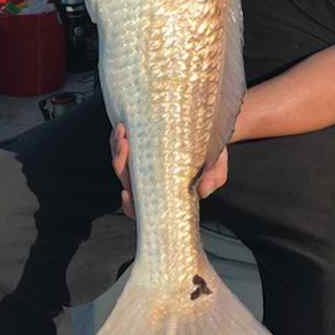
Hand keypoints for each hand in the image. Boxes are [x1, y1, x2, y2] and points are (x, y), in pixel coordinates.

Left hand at [111, 124, 228, 217]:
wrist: (211, 127)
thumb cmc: (211, 151)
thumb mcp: (216, 163)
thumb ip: (214, 177)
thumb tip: (204, 191)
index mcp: (163, 190)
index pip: (140, 207)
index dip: (129, 205)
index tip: (127, 193)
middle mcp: (148, 178)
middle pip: (125, 179)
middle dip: (121, 164)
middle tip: (126, 147)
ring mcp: (141, 161)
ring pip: (120, 162)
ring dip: (117, 148)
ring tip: (123, 133)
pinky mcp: (138, 143)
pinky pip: (120, 144)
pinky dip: (117, 138)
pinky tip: (123, 127)